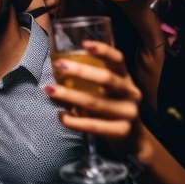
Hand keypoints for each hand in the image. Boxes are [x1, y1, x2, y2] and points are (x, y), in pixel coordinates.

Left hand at [45, 40, 149, 162]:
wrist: (134, 140)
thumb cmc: (113, 108)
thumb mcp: (111, 90)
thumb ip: (95, 79)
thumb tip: (60, 67)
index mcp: (126, 78)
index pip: (118, 60)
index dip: (103, 50)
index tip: (84, 43)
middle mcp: (131, 93)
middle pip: (106, 78)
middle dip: (81, 71)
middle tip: (59, 66)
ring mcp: (129, 113)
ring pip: (96, 102)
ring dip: (70, 95)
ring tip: (50, 90)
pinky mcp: (122, 131)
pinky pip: (94, 126)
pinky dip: (75, 121)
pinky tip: (61, 116)